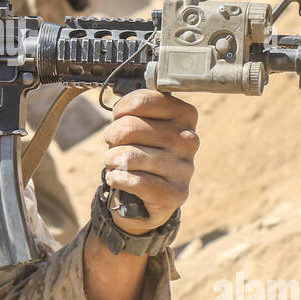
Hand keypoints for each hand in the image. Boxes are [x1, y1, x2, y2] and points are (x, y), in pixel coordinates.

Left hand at [100, 90, 198, 234]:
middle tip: (114, 146)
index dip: (121, 111)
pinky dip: (117, 179)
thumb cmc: (143, 152)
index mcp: (185, 115)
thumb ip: (137, 109)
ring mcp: (184, 168)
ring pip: (128, 155)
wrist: (149, 198)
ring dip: (112, 160)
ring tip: (115, 164)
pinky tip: (118, 179)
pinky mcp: (174, 194)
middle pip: (130, 127)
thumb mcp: (143, 124)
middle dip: (112, 136)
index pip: (141, 101)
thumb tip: (123, 102)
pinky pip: (133, 181)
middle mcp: (189, 140)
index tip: (120, 119)